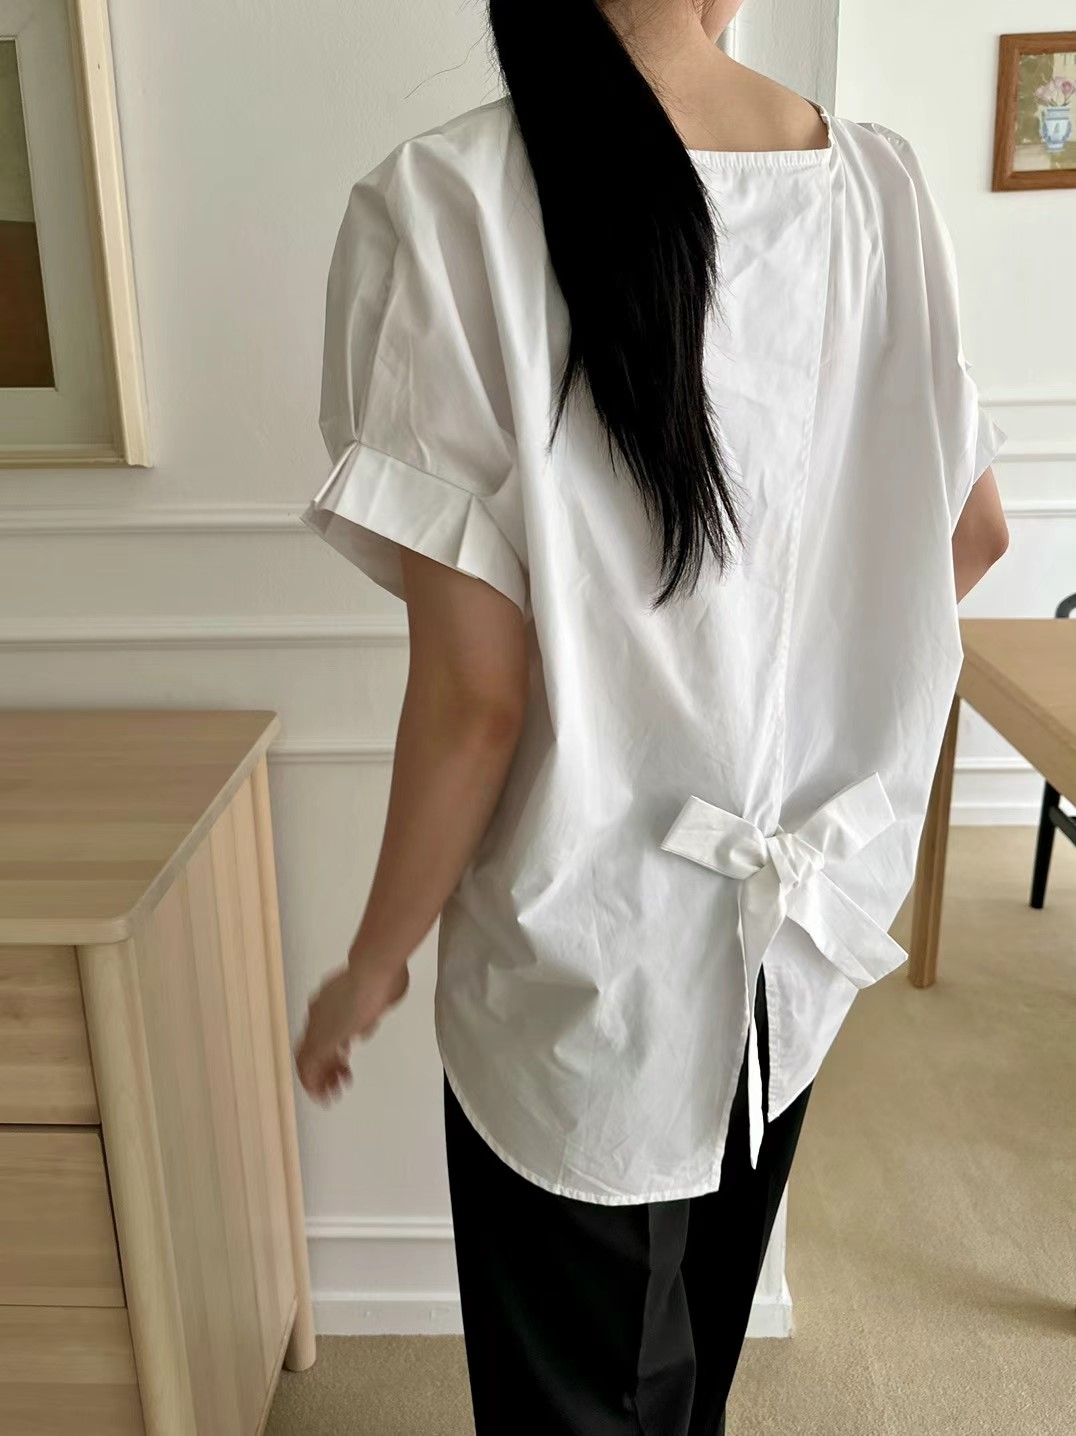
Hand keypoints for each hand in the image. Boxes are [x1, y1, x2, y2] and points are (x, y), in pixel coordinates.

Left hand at [295, 958, 409, 1103]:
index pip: (324, 1029)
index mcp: (331, 998)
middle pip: (313, 1044)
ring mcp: (318, 1025)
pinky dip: (314, 1084)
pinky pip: (309, 1067)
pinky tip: (324, 1096)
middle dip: (325, 1066)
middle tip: (339, 1082)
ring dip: (320, 1078)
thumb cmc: (384, 977)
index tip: (346, 1058)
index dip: (333, 1046)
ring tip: (332, 1095)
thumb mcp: (381, 998)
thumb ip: (371, 1015)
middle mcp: (319, 1011)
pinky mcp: (322, 1039)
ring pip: (307, 1058)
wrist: (374, 969)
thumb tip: (361, 1032)